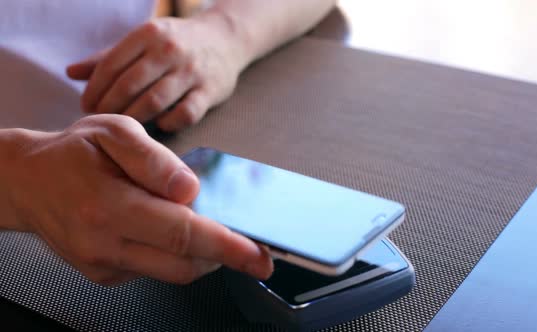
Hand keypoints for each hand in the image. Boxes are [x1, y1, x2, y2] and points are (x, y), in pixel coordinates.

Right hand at [6, 114, 271, 284]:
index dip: (227, 246)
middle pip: (184, 264)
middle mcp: (105, 245)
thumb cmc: (72, 152)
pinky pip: (153, 270)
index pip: (182, 234)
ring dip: (200, 254)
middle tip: (247, 243)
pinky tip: (165, 228)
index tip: (258, 257)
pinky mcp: (104, 275)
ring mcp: (103, 265)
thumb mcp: (113, 132)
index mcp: (109, 206)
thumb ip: (155, 160)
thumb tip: (191, 189)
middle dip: (224, 256)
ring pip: (172, 272)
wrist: (27, 183)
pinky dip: (173, 253)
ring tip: (200, 223)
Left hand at [67, 15, 246, 131]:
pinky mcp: (210, 90)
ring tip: (125, 127)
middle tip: (101, 121)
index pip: (111, 65)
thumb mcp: (142, 41)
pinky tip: (160, 125)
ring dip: (134, 119)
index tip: (86, 106)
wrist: (225, 39)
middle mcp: (169, 50)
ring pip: (154, 102)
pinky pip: (185, 114)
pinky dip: (168, 123)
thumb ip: (108, 57)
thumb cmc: (176, 42)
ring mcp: (192, 71)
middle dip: (109, 108)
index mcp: (148, 34)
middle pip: (129, 86)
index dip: (94, 89)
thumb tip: (70, 73)